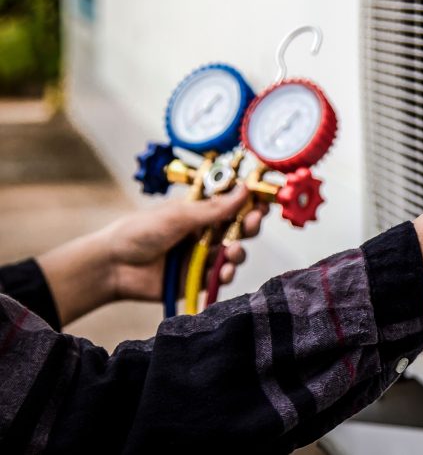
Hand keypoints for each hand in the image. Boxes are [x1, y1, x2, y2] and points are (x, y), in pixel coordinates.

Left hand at [38, 184, 267, 324]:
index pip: (232, 205)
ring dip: (238, 251)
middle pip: (238, 228)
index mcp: (199, 211)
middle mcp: (204, 232)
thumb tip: (244, 190)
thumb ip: (214, 209)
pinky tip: (224, 272)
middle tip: (253, 221)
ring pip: (233, 253)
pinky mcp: (197, 278)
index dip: (249, 203)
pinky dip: (226, 274)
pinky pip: (219, 276)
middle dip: (249, 225)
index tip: (262, 201)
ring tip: (233, 251)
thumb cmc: (139, 232)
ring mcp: (201, 256)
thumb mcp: (179, 215)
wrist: (113, 266)